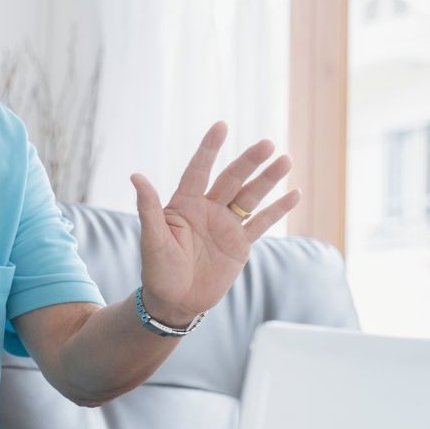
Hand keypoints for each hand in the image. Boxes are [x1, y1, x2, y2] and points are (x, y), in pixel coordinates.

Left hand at [129, 122, 299, 325]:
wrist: (175, 302)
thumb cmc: (157, 270)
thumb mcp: (152, 239)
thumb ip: (148, 208)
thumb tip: (136, 176)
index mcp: (184, 204)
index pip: (198, 169)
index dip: (209, 149)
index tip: (221, 126)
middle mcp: (207, 209)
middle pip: (231, 179)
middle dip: (248, 162)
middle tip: (267, 144)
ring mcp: (226, 225)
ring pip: (250, 197)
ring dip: (267, 180)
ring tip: (285, 160)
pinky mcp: (240, 244)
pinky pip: (262, 223)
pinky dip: (278, 210)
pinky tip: (294, 194)